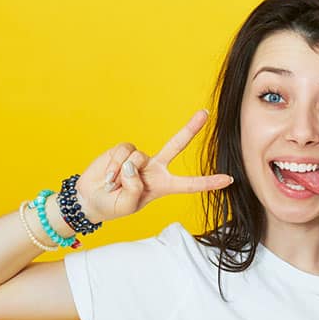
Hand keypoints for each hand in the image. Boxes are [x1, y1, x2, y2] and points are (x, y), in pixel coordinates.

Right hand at [73, 110, 232, 222]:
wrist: (90, 199)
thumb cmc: (112, 206)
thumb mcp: (127, 205)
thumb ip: (134, 188)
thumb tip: (135, 165)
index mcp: (163, 185)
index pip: (190, 184)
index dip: (209, 182)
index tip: (229, 179)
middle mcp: (155, 169)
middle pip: (177, 145)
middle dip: (191, 128)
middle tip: (205, 113)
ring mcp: (140, 158)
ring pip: (139, 156)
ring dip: (123, 173)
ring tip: (114, 184)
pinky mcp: (124, 150)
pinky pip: (124, 152)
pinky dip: (114, 165)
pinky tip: (109, 175)